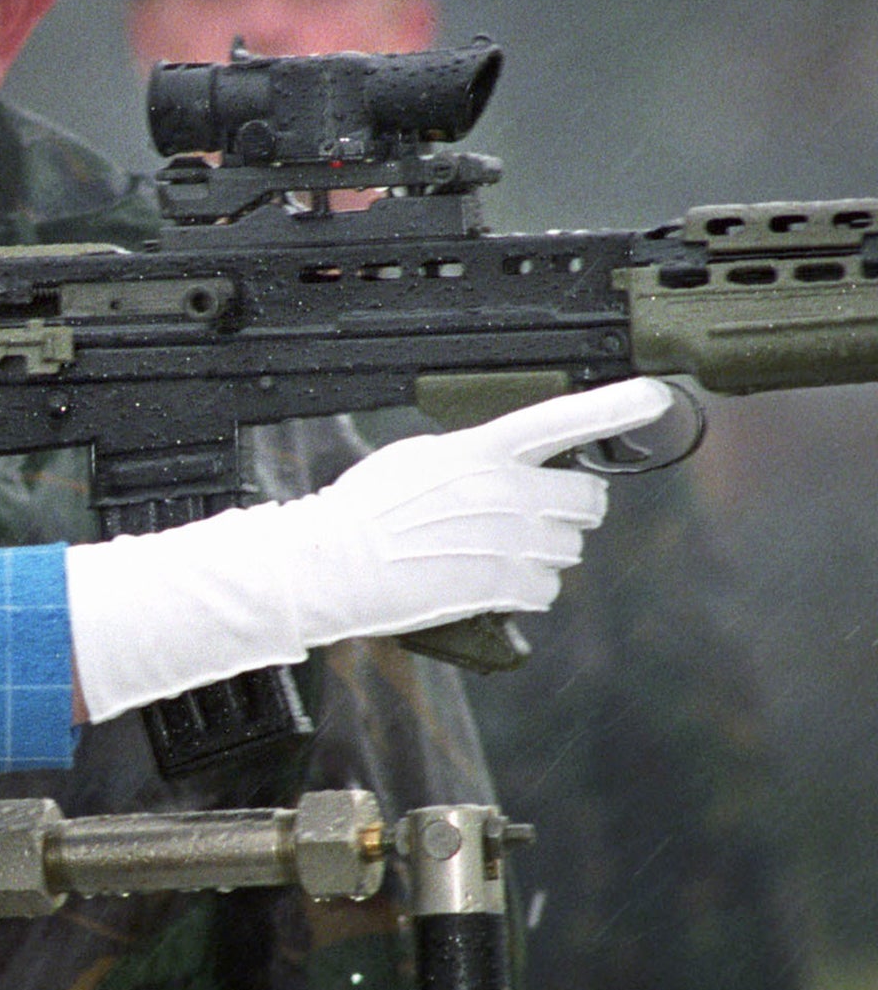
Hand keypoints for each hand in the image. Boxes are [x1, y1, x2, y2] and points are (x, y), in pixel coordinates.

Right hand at [283, 378, 676, 643]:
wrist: (333, 563)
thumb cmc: (363, 512)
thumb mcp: (416, 459)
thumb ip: (472, 457)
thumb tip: (504, 466)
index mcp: (483, 449)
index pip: (563, 418)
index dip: (616, 407)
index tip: (656, 397)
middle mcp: (506, 489)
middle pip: (587, 497)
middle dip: (568, 510)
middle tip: (534, 519)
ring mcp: (509, 539)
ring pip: (570, 547)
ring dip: (544, 554)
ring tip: (494, 556)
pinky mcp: (502, 584)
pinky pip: (546, 590)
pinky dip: (525, 592)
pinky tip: (488, 584)